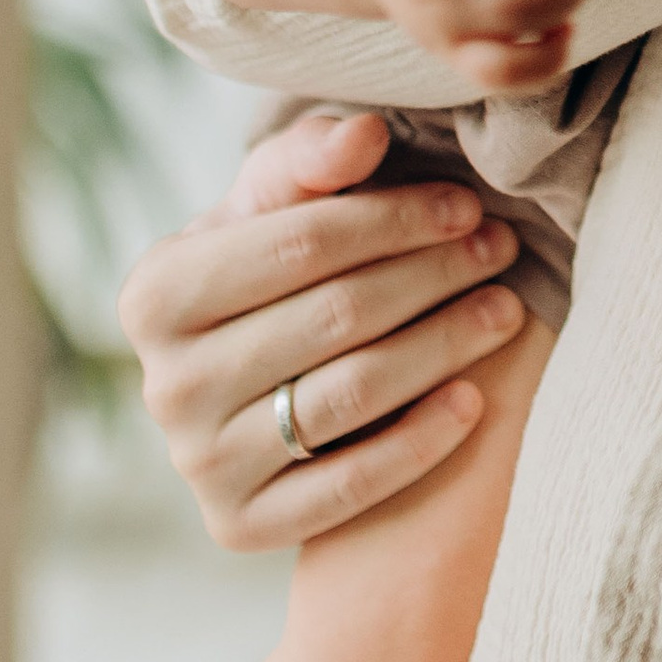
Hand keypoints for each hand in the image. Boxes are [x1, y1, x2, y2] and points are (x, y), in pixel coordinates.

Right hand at [118, 107, 527, 547]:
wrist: (245, 392)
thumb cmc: (268, 276)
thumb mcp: (272, 207)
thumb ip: (311, 161)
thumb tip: (366, 134)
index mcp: (156, 293)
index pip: (301, 241)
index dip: (396, 218)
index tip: (466, 204)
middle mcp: (164, 384)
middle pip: (334, 316)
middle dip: (433, 274)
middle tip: (502, 248)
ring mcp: (197, 464)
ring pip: (349, 396)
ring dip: (444, 346)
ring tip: (505, 310)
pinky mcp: (238, 527)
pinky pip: (348, 487)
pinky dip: (419, 442)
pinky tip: (473, 400)